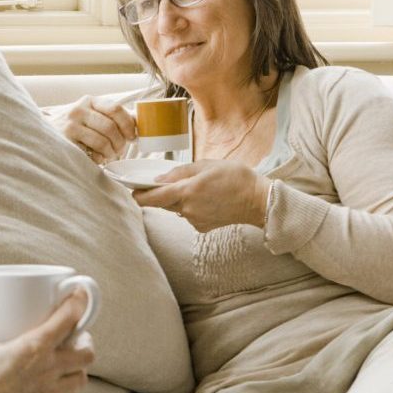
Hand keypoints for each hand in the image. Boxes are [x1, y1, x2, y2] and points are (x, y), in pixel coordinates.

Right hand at [0, 291, 94, 392]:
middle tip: (77, 339)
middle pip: (87, 352)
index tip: (80, 295)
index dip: (79, 303)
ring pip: (81, 378)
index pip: (68, 319)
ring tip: (70, 365)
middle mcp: (50, 368)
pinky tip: (59, 390)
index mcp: (36, 346)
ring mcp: (51, 392)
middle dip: (86, 343)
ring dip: (78, 369)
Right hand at [45, 94, 135, 163]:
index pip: (116, 109)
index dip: (128, 124)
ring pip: (102, 141)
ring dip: (110, 152)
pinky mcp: (65, 141)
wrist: (45, 136)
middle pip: (110, 127)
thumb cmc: (76, 128)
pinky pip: (90, 152)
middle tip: (120, 151)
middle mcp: (79, 109)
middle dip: (120, 142)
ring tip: (109, 155)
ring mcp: (70, 125)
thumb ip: (113, 117)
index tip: (132, 137)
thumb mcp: (92, 116)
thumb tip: (139, 122)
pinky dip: (98, 158)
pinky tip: (96, 158)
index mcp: (90, 101)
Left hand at [132, 159, 270, 232]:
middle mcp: (187, 209)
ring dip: (179, 199)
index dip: (139, 194)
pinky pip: (188, 215)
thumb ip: (180, 172)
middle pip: (162, 203)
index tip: (134, 189)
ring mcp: (194, 220)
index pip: (152, 198)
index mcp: (187, 192)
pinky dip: (191, 207)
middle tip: (174, 182)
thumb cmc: (236, 178)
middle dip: (162, 193)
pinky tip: (207, 199)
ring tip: (200, 188)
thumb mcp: (206, 165)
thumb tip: (158, 180)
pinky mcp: (202, 227)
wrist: (259, 201)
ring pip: (175, 208)